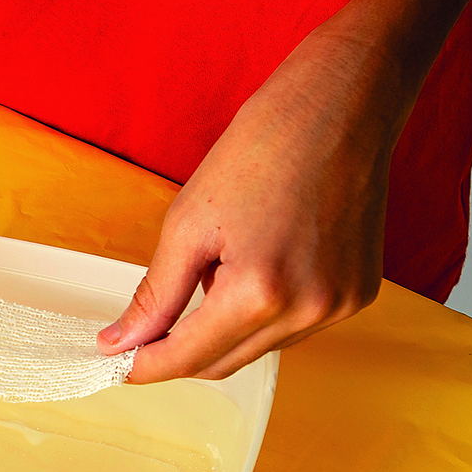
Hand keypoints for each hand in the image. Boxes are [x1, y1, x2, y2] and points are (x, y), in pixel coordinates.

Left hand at [99, 26, 400, 381]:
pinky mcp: (358, 295)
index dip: (144, 366)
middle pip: (222, 363)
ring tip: (218, 266)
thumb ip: (154, 295)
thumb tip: (120, 344)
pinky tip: (258, 264)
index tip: (114, 363)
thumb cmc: (261, 149)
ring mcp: (339, 307)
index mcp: (260, 293)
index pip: (187, 359)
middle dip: (178, 352)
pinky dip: (261, 314)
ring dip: (222, 328)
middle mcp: (307, 311)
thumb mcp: (188, 224)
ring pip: (257, 348)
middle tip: (143, 328)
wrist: (341, 105)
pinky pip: (292, 327)